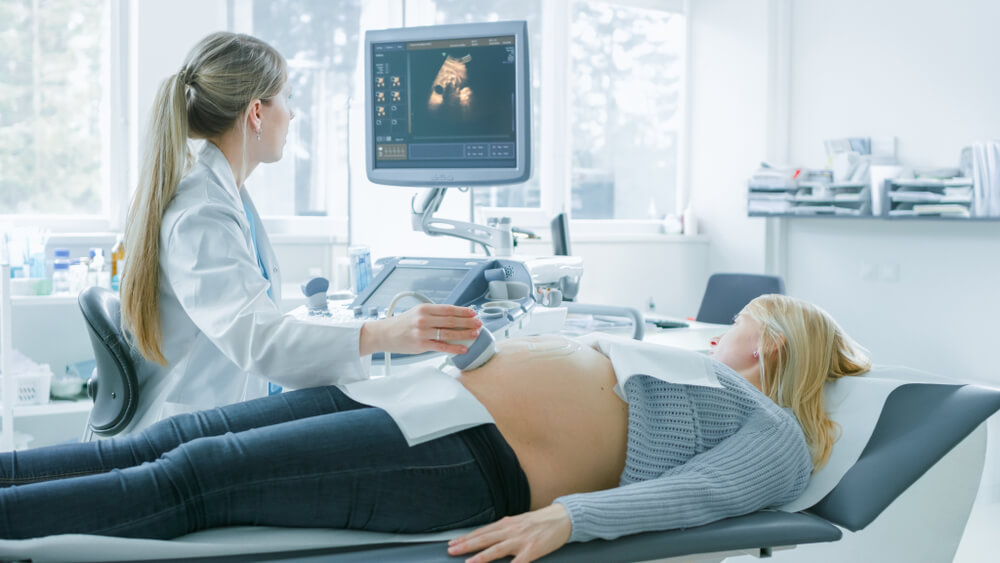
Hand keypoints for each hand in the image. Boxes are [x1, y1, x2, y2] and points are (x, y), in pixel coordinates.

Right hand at [359, 303, 480, 355]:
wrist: (384, 334)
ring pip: (448, 333)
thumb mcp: (417, 312)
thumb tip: (455, 317)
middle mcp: (424, 319)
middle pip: (451, 320)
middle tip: (479, 323)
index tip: (473, 313)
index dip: (463, 311)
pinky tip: (463, 348)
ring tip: (475, 334)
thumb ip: (434, 314)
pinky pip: (442, 347)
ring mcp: (423, 333)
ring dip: (464, 334)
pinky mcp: (421, 345)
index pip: (449, 309)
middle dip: (467, 322)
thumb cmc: (402, 324)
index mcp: (424, 308)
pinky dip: (454, 348)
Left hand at [447, 504, 571, 562]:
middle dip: (466, 545)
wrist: (562, 518)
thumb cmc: (539, 521)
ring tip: (468, 562)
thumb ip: (503, 529)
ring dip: (481, 556)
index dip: (466, 538)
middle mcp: (511, 530)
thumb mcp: (518, 522)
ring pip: (497, 549)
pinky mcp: (532, 550)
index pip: (482, 531)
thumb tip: (487, 536)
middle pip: (484, 538)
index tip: (452, 542)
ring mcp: (521, 541)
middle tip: (451, 550)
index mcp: (506, 523)